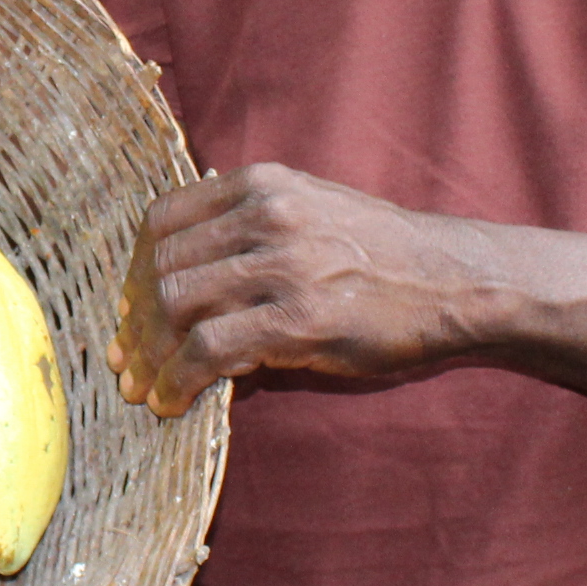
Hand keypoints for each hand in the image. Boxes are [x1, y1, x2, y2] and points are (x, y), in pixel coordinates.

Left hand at [106, 164, 471, 417]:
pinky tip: (172, 401)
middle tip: (127, 359)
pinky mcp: (299, 317)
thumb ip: (247, 229)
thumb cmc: (384, 255)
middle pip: (162, 265)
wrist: (458, 283)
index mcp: (263, 184)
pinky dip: (178, 379)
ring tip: (145, 387)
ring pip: (175, 304)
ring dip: (149, 354)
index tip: (130, 306)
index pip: (163, 219)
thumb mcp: (312, 212)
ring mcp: (283, 264)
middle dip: (135, 320)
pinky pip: (209, 348)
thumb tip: (178, 278)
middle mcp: (266, 214)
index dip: (135, 269)